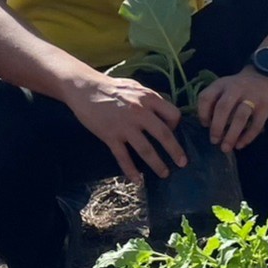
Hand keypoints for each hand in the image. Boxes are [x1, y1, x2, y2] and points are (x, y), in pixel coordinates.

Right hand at [69, 74, 187, 182]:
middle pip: (163, 134)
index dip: (176, 124)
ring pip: (146, 149)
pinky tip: (137, 180)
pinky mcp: (110, 136)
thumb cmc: (111, 87)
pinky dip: (131, 171)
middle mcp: (139, 112)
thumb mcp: (136, 87)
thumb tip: (163, 112)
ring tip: (165, 174)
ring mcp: (125, 126)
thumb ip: (150, 99)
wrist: (85, 88)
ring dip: (157, 164)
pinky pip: (123, 157)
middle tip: (183, 163)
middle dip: (175, 151)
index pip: (172, 114)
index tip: (173, 131)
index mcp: (148, 98)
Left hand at [198, 69, 267, 150]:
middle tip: (214, 141)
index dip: (202, 113)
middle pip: (223, 108)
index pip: (206, 97)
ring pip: (240, 117)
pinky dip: (247, 137)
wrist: (264, 75)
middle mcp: (235, 89)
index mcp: (221, 84)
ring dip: (231, 134)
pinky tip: (240, 145)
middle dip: (216, 127)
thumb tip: (207, 125)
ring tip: (226, 148)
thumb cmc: (238, 86)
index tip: (205, 125)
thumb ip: (214, 101)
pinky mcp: (265, 107)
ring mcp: (252, 97)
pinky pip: (256, 125)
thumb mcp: (223, 86)